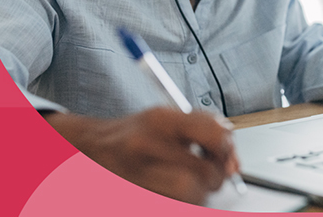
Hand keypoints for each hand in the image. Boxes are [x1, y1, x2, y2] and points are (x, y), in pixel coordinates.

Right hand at [44, 107, 238, 204]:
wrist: (90, 148)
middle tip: (211, 175)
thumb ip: (202, 127)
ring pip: (190, 195)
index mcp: (158, 119)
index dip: (227, 148)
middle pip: (203, 173)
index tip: (227, 155)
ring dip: (199, 194)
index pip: (210, 133)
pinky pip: (174, 204)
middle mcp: (146, 145)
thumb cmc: (133, 134)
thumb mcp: (165, 117)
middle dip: (215, 178)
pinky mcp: (137, 194)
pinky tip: (175, 193)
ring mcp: (137, 174)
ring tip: (191, 185)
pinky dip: (182, 202)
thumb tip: (232, 158)